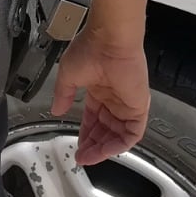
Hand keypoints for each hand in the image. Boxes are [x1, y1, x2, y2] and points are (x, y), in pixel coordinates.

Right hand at [51, 28, 150, 164]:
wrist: (110, 39)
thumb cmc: (91, 48)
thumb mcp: (68, 75)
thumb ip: (63, 95)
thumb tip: (56, 109)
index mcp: (99, 88)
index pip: (93, 118)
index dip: (84, 133)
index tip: (76, 145)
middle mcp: (114, 97)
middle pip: (105, 130)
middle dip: (93, 145)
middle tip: (82, 156)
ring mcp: (127, 103)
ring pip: (118, 135)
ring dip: (104, 148)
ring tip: (90, 157)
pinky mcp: (138, 107)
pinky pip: (132, 133)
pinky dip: (119, 145)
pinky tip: (105, 151)